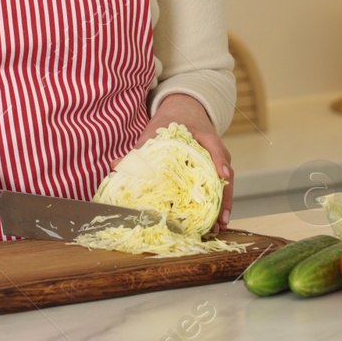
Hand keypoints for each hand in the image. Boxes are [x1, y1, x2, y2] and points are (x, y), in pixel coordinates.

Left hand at [145, 94, 233, 232]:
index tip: (223, 176)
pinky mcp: (215, 173)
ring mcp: (218, 163)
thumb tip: (116, 166)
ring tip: (219, 227)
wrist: (184, 113)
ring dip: (223, 206)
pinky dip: (218, 204)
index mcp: (204, 137)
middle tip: (220, 219)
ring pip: (225, 185)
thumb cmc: (171, 123)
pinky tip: (214, 222)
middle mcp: (216, 151)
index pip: (215, 147)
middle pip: (225, 174)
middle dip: (224, 197)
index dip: (220, 162)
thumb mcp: (155, 132)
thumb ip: (139, 149)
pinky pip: (220, 188)